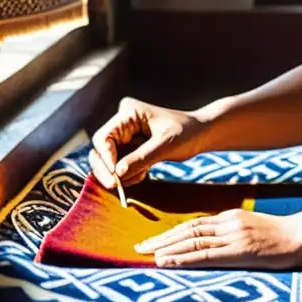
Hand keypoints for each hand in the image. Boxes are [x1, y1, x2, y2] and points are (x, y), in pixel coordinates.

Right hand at [89, 97, 204, 187]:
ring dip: (121, 174)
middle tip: (116, 187)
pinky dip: (129, 174)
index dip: (105, 158)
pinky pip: (120, 165)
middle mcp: (123, 123)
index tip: (114, 177)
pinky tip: (145, 174)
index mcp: (129, 113)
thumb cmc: (187, 133)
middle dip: (108, 169)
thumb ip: (141, 158)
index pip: (104, 138)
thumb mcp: (165, 145)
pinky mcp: (131, 148)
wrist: (201, 134)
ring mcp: (126, 136)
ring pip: (108, 161)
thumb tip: (117, 173)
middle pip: (100, 150)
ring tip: (142, 176)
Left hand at [134, 209, 301, 269]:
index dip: (172, 233)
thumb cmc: (282, 236)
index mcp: (231, 217)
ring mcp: (234, 236)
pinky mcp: (240, 251)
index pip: (195, 225)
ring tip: (148, 255)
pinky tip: (168, 261)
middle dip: (162, 240)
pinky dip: (184, 258)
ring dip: (167, 249)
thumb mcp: (255, 228)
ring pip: (193, 241)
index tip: (154, 241)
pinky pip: (206, 255)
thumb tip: (215, 242)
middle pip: (188, 230)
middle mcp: (229, 223)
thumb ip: (234, 232)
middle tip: (139, 248)